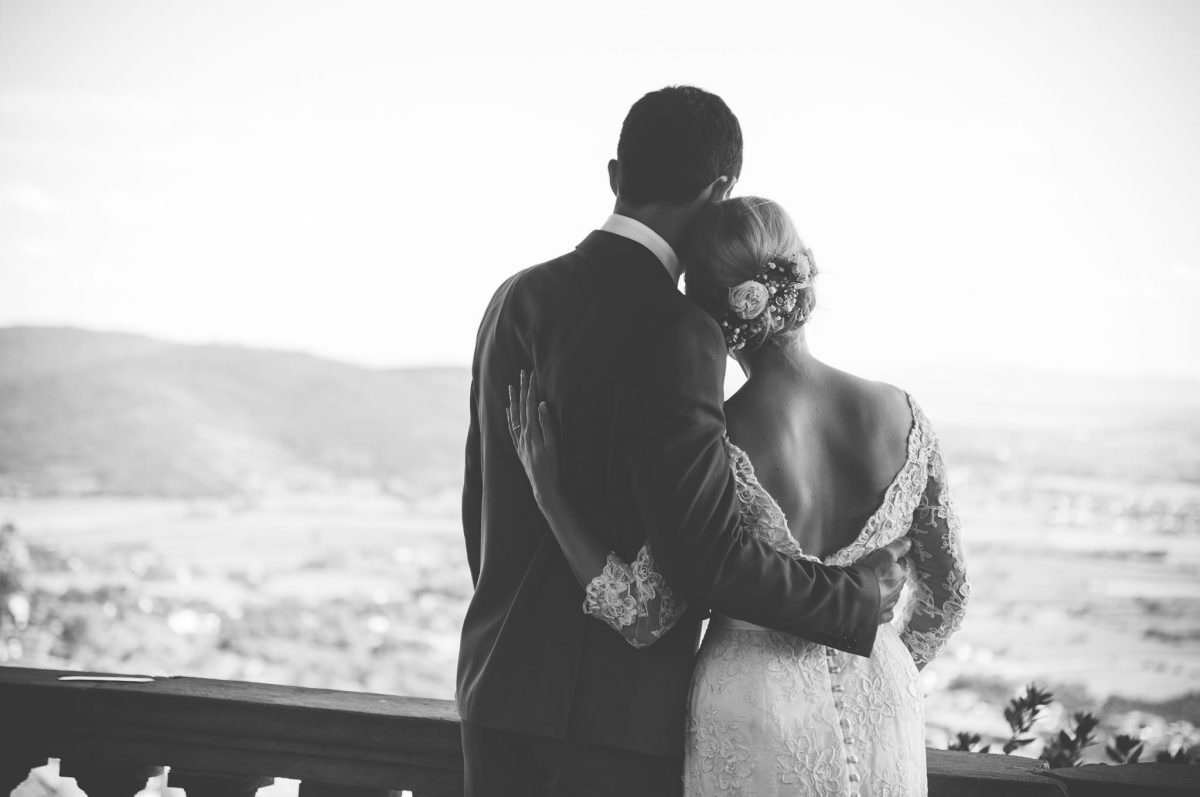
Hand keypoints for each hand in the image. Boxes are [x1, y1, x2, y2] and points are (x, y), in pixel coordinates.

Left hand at [506, 369, 561, 504]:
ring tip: (510, 387)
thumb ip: (547, 424)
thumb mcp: (553, 445)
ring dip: (513, 401)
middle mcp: (523, 435)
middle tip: (521, 373)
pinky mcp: (520, 449)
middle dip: (522, 389)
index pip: (530, 405)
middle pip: (521, 407)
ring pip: (514, 417)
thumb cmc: (552, 467)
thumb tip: (542, 404)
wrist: (543, 487)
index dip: (531, 389)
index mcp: (532, 432)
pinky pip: (511, 429)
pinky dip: (509, 418)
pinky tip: (508, 411)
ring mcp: (520, 442)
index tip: (531, 375)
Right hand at [857, 536, 911, 623]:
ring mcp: (890, 605)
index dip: (895, 561)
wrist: (858, 597)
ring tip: (875, 590)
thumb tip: (909, 541)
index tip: (887, 559)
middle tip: (880, 574)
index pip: (901, 565)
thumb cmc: (872, 574)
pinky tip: (876, 607)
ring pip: (891, 597)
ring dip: (886, 593)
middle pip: (897, 582)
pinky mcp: (881, 617)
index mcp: (900, 576)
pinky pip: (884, 612)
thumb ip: (897, 548)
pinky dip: (881, 609)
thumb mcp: (884, 555)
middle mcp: (897, 592)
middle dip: (891, 578)